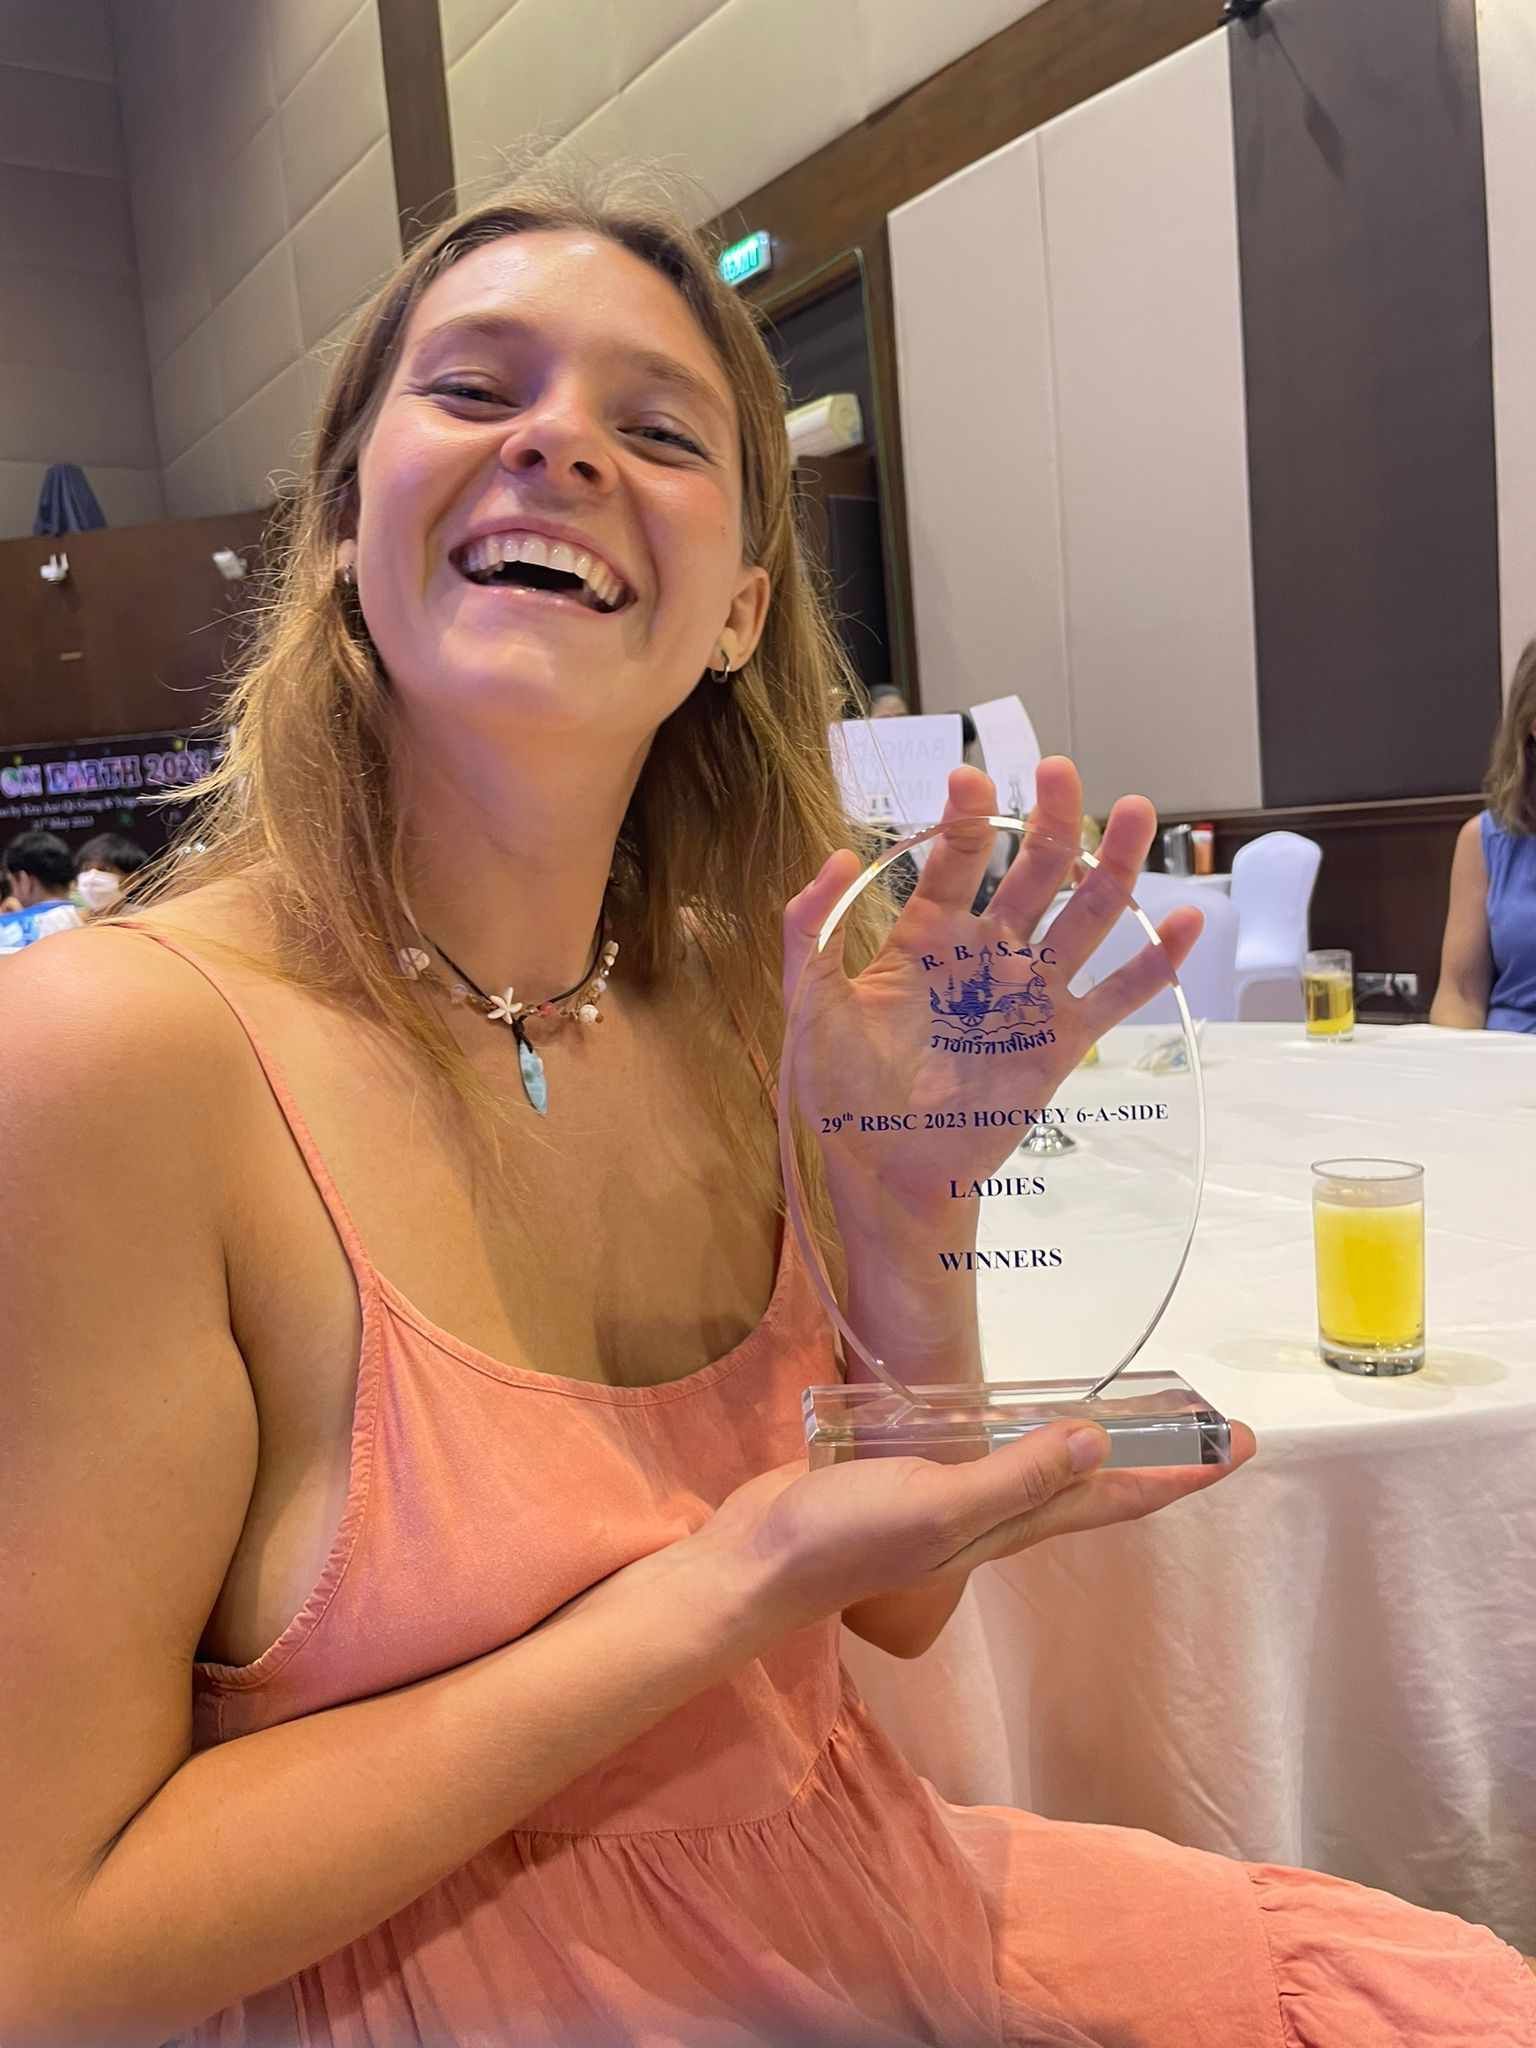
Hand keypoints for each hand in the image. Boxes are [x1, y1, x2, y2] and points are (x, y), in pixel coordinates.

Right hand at [692, 1416, 1256, 1640]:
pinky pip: (988, 1452)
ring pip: (1043, 1469)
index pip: (1115, 1497)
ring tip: (1134, 1412)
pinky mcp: (912, 1478)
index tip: (1240, 1443)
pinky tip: (1008, 1408)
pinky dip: (1018, 1430)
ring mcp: (953, 1500)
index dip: (1180, 1473)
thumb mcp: (937, 1505)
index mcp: (1009, 1524)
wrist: (758, 1565)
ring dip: (1094, 1444)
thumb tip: (1098, 1441)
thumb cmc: (845, 1537)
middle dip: (1156, 1458)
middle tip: (1209, 1423)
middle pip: (1093, 1485)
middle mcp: (994, 1516)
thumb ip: (1014, 1474)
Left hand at [783, 757, 1202, 1220]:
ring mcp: (1030, 996)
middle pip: (1032, 874)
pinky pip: (1118, 995)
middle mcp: (987, 957)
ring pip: (1084, 917)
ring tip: (1136, 809)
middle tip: (1058, 770)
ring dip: (1112, 864)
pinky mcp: (1062, 1041)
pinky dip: (1155, 960)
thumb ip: (809, 930)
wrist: (885, 1173)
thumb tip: (835, 854)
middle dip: (1050, 821)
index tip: (968, 778)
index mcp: (928, 940)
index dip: (966, 819)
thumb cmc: (844, 1095)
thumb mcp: (809, 1006)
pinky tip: (1186, 919)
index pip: (955, 862)